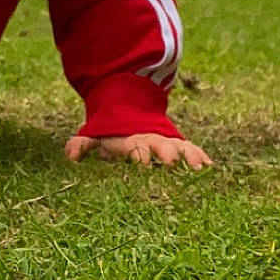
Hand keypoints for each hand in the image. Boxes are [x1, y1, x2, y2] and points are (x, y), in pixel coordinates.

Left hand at [65, 131, 213, 169]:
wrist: (131, 110)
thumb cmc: (111, 133)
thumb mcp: (95, 135)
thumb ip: (82, 144)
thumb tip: (70, 155)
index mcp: (132, 142)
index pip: (136, 149)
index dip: (139, 155)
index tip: (143, 165)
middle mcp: (152, 141)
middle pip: (161, 147)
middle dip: (167, 155)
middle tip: (172, 164)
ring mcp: (167, 142)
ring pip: (180, 148)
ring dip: (188, 157)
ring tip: (199, 169)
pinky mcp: (179, 144)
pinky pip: (192, 149)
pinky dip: (200, 156)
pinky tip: (210, 168)